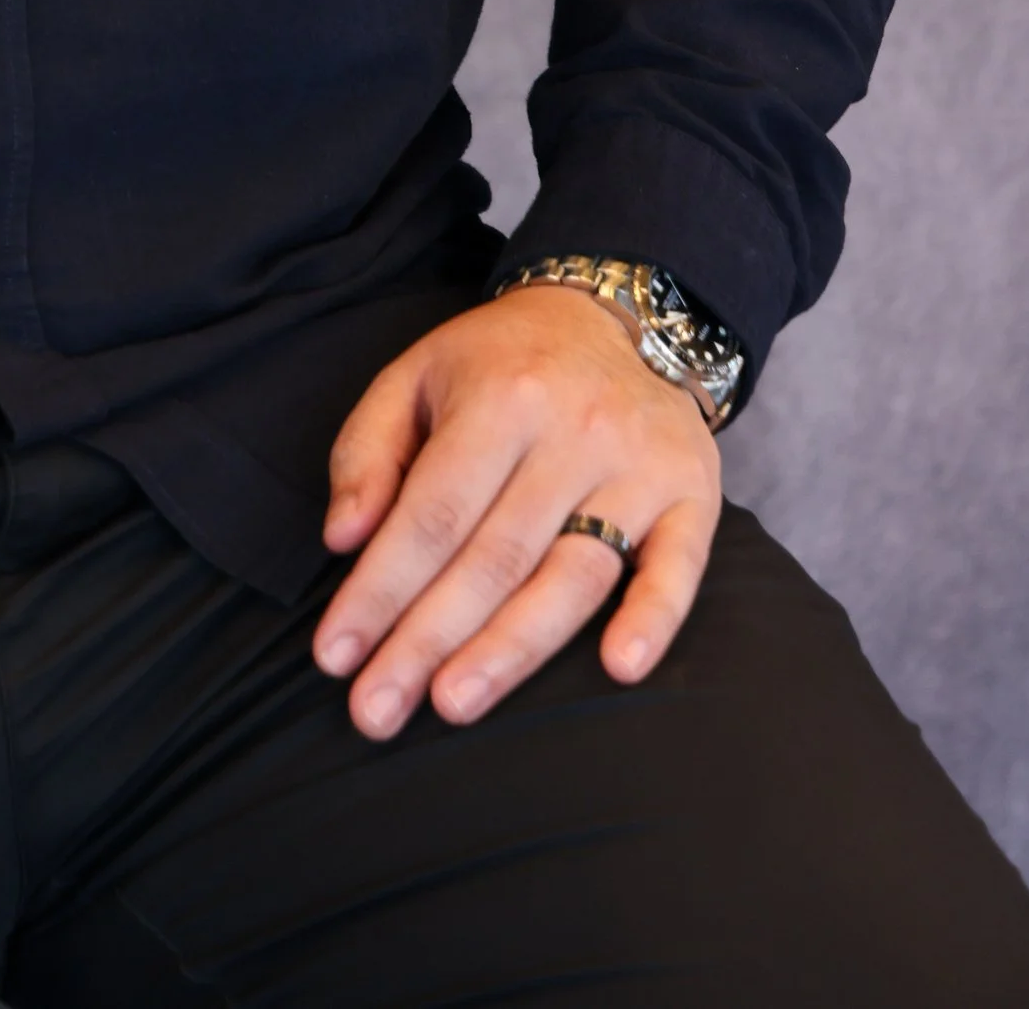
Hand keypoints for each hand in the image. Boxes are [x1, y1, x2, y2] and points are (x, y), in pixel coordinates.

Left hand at [311, 284, 721, 740]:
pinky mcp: (694, 496)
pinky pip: (678, 568)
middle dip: (427, 641)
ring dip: (513, 650)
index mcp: (498, 398)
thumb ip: (367, 451)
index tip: (334, 656)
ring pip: (572, 575)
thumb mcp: (415, 374)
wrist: (616, 314)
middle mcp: (572, 432)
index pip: (429, 514)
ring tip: (454, 705)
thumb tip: (342, 539)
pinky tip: (618, 669)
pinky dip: (653, 620)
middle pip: (493, 558)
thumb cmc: (498, 363)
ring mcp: (638, 468)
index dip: (379, 590)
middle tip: (375, 713)